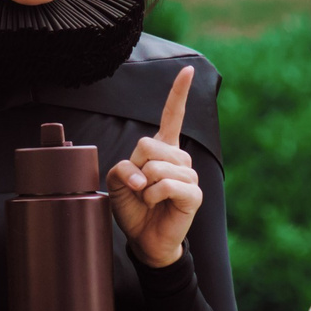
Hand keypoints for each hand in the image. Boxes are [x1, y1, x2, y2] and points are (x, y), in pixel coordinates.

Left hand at [107, 64, 202, 268]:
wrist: (146, 239)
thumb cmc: (133, 208)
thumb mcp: (117, 182)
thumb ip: (122, 168)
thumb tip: (142, 176)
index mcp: (164, 150)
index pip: (172, 116)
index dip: (179, 93)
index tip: (188, 71)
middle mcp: (180, 159)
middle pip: (148, 144)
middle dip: (135, 167)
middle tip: (139, 188)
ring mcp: (189, 176)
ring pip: (155, 167)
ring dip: (142, 187)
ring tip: (149, 199)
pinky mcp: (193, 194)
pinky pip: (164, 185)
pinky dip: (152, 196)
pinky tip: (156, 204)